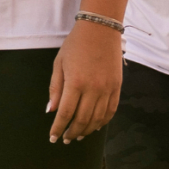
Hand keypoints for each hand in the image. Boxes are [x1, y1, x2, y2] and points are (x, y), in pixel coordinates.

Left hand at [46, 22, 121, 142]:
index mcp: (75, 83)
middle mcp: (93, 89)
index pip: (65, 113)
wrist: (101, 29)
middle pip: (82, 120)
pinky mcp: (117, 87)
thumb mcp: (59, 63)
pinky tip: (95, 126)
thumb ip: (55, 88)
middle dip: (72, 132)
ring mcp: (107, 89)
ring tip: (79, 136)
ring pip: (97, 118)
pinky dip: (103, 121)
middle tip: (66, 139)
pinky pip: (111, 110)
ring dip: (87, 130)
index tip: (53, 137)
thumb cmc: (76, 45)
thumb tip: (51, 110)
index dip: (58, 128)